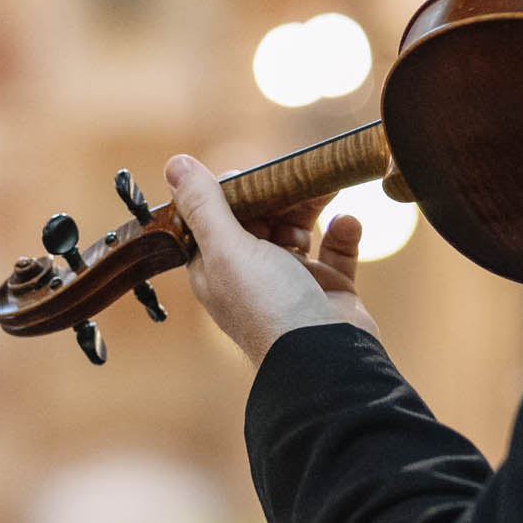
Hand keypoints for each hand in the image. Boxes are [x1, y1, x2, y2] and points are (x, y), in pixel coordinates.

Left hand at [165, 154, 380, 367]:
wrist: (326, 359)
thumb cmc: (269, 306)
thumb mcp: (227, 250)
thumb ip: (203, 205)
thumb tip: (175, 163)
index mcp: (216, 268)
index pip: (216, 216)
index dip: (234, 190)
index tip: (254, 170)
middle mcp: (250, 274)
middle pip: (261, 218)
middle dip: (279, 193)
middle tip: (298, 171)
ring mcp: (291, 282)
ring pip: (298, 230)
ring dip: (312, 206)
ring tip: (327, 186)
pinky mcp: (328, 288)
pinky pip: (335, 252)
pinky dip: (342, 233)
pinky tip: (347, 222)